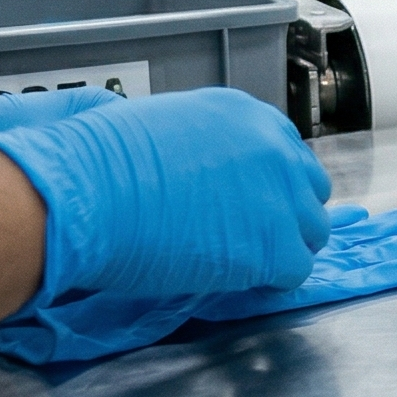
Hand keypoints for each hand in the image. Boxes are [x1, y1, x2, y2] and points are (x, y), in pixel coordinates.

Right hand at [0, 87, 330, 296]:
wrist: (85, 196)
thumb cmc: (98, 162)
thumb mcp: (161, 125)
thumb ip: (196, 143)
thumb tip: (193, 164)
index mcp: (245, 114)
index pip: (284, 151)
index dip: (269, 182)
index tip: (251, 202)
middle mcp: (274, 149)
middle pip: (307, 188)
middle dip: (285, 212)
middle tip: (252, 235)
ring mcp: (281, 198)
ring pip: (311, 231)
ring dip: (284, 247)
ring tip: (246, 263)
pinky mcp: (275, 247)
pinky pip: (296, 271)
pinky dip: (273, 281)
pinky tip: (244, 282)